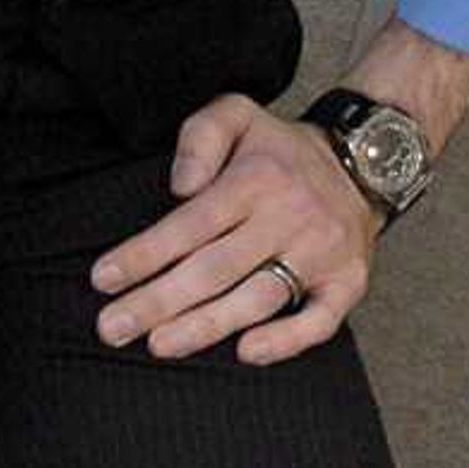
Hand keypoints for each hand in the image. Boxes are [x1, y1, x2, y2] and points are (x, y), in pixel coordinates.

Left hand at [90, 95, 380, 366]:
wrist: (365, 164)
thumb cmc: (279, 151)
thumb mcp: (238, 114)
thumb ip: (200, 137)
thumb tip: (179, 187)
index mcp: (258, 178)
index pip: (192, 223)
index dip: (145, 254)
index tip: (103, 279)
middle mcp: (291, 216)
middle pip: (216, 268)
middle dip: (158, 301)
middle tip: (112, 328)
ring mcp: (322, 252)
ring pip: (259, 298)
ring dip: (206, 326)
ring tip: (157, 345)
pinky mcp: (348, 282)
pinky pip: (320, 320)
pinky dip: (285, 341)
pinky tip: (246, 353)